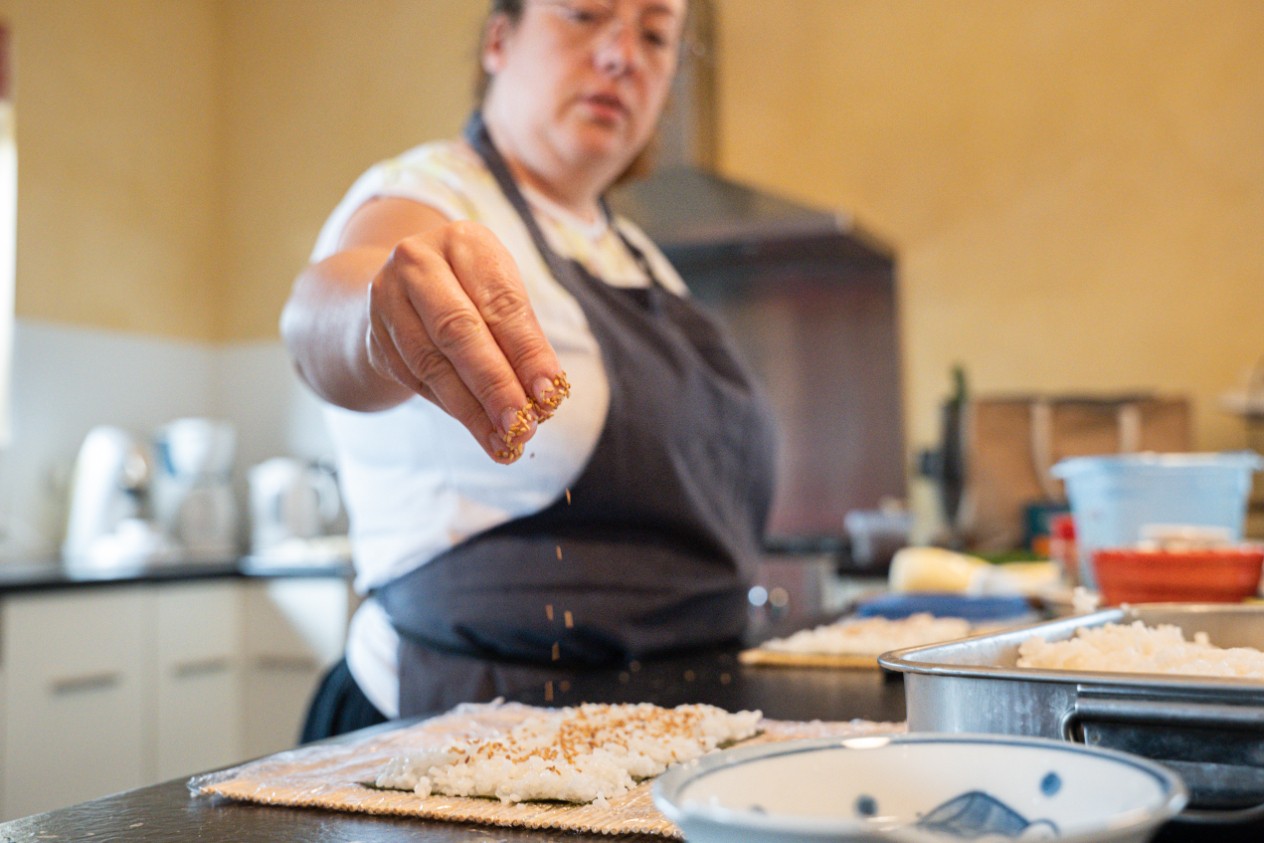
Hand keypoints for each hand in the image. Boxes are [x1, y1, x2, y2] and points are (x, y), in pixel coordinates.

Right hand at [365, 219, 568, 462]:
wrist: (405, 289)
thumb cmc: (472, 292)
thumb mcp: (502, 296)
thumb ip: (522, 338)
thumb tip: (544, 393)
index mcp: (463, 242)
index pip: (500, 302)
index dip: (526, 351)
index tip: (549, 393)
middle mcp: (417, 262)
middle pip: (458, 331)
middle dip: (494, 385)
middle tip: (522, 424)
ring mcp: (388, 299)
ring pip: (432, 364)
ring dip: (472, 410)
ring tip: (505, 440)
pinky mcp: (377, 337)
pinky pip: (419, 381)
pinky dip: (454, 410)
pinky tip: (481, 431)